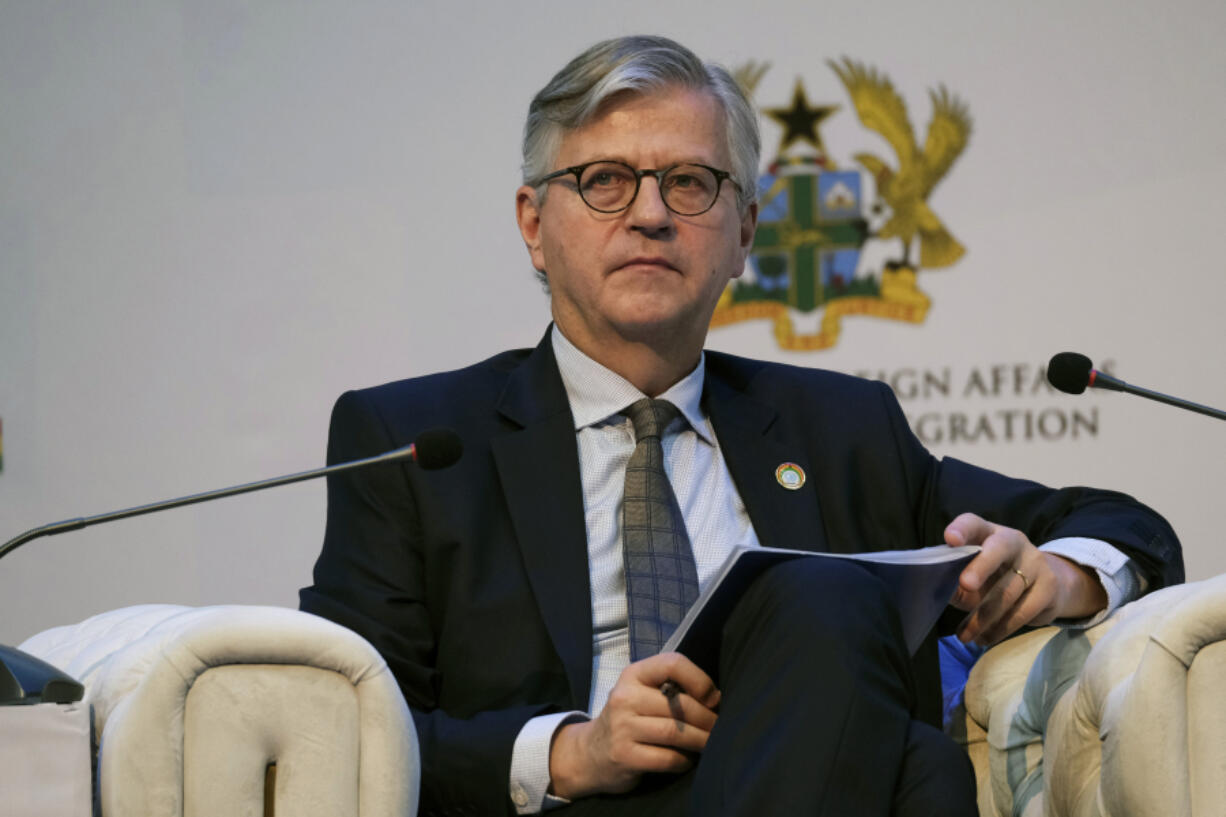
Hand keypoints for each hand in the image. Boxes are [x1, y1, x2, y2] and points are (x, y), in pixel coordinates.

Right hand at [548, 652, 719, 799]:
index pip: (672, 663)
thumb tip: (716, 699)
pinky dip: (684, 761)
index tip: (714, 698)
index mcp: (633, 675)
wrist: (588, 753)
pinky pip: (668, 758)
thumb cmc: (627, 720)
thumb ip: (669, 689)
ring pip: (676, 732)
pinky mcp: (625, 756)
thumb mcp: (640, 694)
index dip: (699, 680)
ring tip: (710, 744)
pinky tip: (687, 760)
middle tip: (720, 727)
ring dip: (701, 740)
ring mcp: (622, 727)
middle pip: (679, 704)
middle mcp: (625, 697)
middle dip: (707, 718)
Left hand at [945, 513, 1107, 644]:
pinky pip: (1023, 612)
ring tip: (964, 636)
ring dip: (983, 618)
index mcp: (987, 532)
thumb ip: (953, 577)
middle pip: (998, 550)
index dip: (962, 529)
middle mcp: (1013, 541)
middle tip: (965, 585)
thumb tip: (933, 591)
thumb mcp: (972, 572)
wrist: (1044, 583)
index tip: (950, 539)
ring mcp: (1035, 563)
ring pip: (1008, 592)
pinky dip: (1000, 629)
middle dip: (981, 567)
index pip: (973, 524)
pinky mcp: (1049, 587)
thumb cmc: (994, 576)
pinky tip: (985, 638)